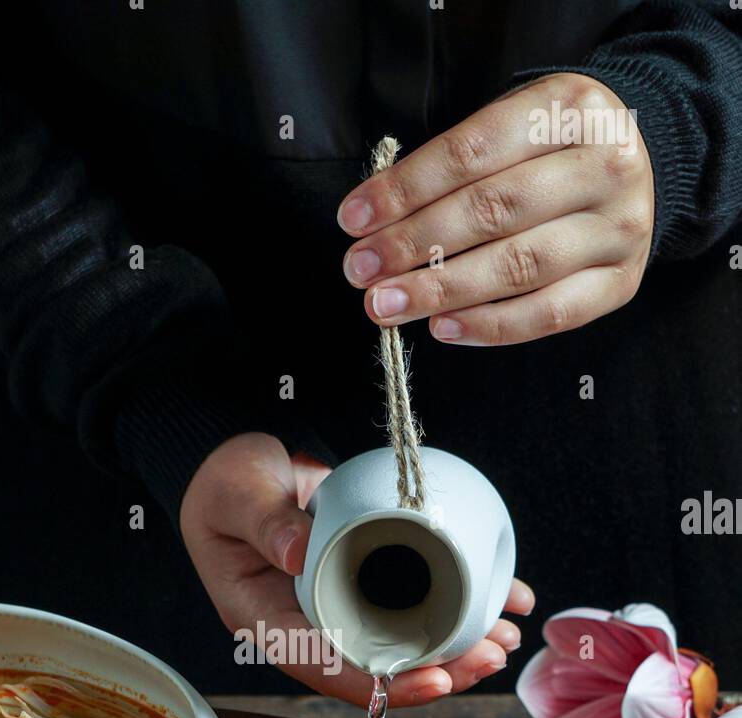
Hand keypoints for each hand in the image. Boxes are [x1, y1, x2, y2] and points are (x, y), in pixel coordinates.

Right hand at [180, 432, 533, 704]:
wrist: (247, 464)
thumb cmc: (228, 482)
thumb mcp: (236, 494)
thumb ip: (263, 520)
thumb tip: (298, 553)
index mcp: (269, 620)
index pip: (327, 668)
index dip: (382, 683)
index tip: (434, 680)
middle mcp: (308, 625)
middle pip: (376, 666)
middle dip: (438, 670)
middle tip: (490, 656)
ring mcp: (340, 608)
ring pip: (401, 644)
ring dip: (455, 647)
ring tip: (504, 638)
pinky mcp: (367, 586)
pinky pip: (413, 608)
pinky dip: (457, 608)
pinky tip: (499, 601)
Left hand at [339, 74, 653, 344]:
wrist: (642, 165)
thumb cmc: (553, 149)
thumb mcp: (514, 127)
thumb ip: (455, 167)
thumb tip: (377, 225)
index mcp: (570, 110)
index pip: (473, 152)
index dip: (407, 189)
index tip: (354, 220)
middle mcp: (604, 166)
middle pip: (494, 211)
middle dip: (414, 244)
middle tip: (361, 270)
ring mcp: (618, 229)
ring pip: (520, 266)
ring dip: (442, 290)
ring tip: (387, 304)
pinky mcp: (619, 283)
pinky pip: (549, 314)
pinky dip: (489, 326)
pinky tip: (441, 327)